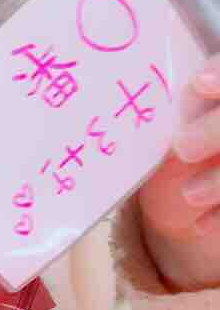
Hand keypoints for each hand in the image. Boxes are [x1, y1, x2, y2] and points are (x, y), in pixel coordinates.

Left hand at [137, 54, 219, 290]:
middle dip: (216, 131)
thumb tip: (100, 88)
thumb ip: (153, 101)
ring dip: (219, 180)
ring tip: (188, 195)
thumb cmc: (175, 129)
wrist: (194, 171)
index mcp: (218, 85)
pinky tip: (199, 225)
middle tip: (182, 148)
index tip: (198, 83)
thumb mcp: (167, 111)